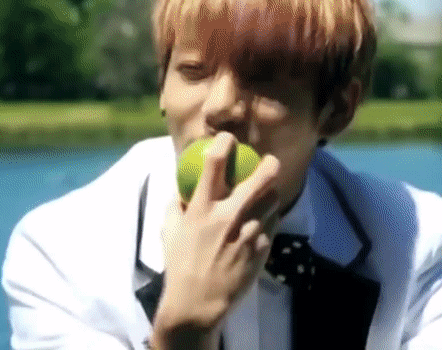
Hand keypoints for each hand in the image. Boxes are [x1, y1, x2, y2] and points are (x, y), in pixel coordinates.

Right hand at [154, 132, 280, 347]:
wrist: (198, 303)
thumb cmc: (180, 264)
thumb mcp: (169, 230)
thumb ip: (176, 204)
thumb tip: (181, 185)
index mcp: (201, 209)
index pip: (214, 165)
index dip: (224, 144)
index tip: (229, 138)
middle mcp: (227, 217)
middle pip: (258, 180)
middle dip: (269, 166)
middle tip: (271, 162)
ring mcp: (247, 233)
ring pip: (272, 201)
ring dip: (270, 195)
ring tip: (267, 195)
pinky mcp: (261, 249)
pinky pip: (271, 226)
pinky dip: (268, 221)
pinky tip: (263, 223)